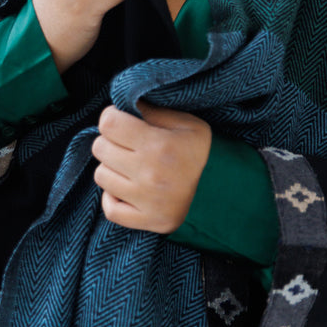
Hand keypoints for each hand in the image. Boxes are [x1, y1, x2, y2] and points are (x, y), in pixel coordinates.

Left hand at [91, 101, 211, 232]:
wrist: (226, 191)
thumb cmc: (201, 153)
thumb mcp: (187, 124)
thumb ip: (154, 112)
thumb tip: (124, 105)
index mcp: (158, 145)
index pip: (109, 123)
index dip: (111, 117)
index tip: (119, 121)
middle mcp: (149, 173)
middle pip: (100, 148)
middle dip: (110, 141)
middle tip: (126, 144)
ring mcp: (146, 200)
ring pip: (101, 176)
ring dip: (111, 168)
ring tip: (129, 167)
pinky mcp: (147, 221)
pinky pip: (110, 209)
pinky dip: (112, 198)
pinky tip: (124, 189)